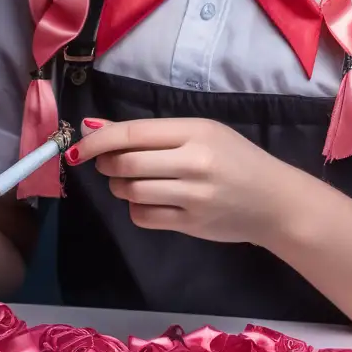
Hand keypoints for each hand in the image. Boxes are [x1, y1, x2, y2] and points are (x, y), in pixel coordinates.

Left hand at [66, 117, 292, 244]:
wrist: (274, 201)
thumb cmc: (236, 159)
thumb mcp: (201, 133)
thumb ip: (151, 133)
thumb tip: (94, 127)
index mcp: (195, 132)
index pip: (132, 134)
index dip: (97, 140)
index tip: (77, 147)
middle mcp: (193, 162)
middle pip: (126, 164)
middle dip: (106, 164)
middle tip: (109, 164)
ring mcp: (192, 197)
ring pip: (130, 191)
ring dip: (119, 186)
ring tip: (133, 181)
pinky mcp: (190, 225)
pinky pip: (143, 217)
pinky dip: (135, 208)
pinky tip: (149, 200)